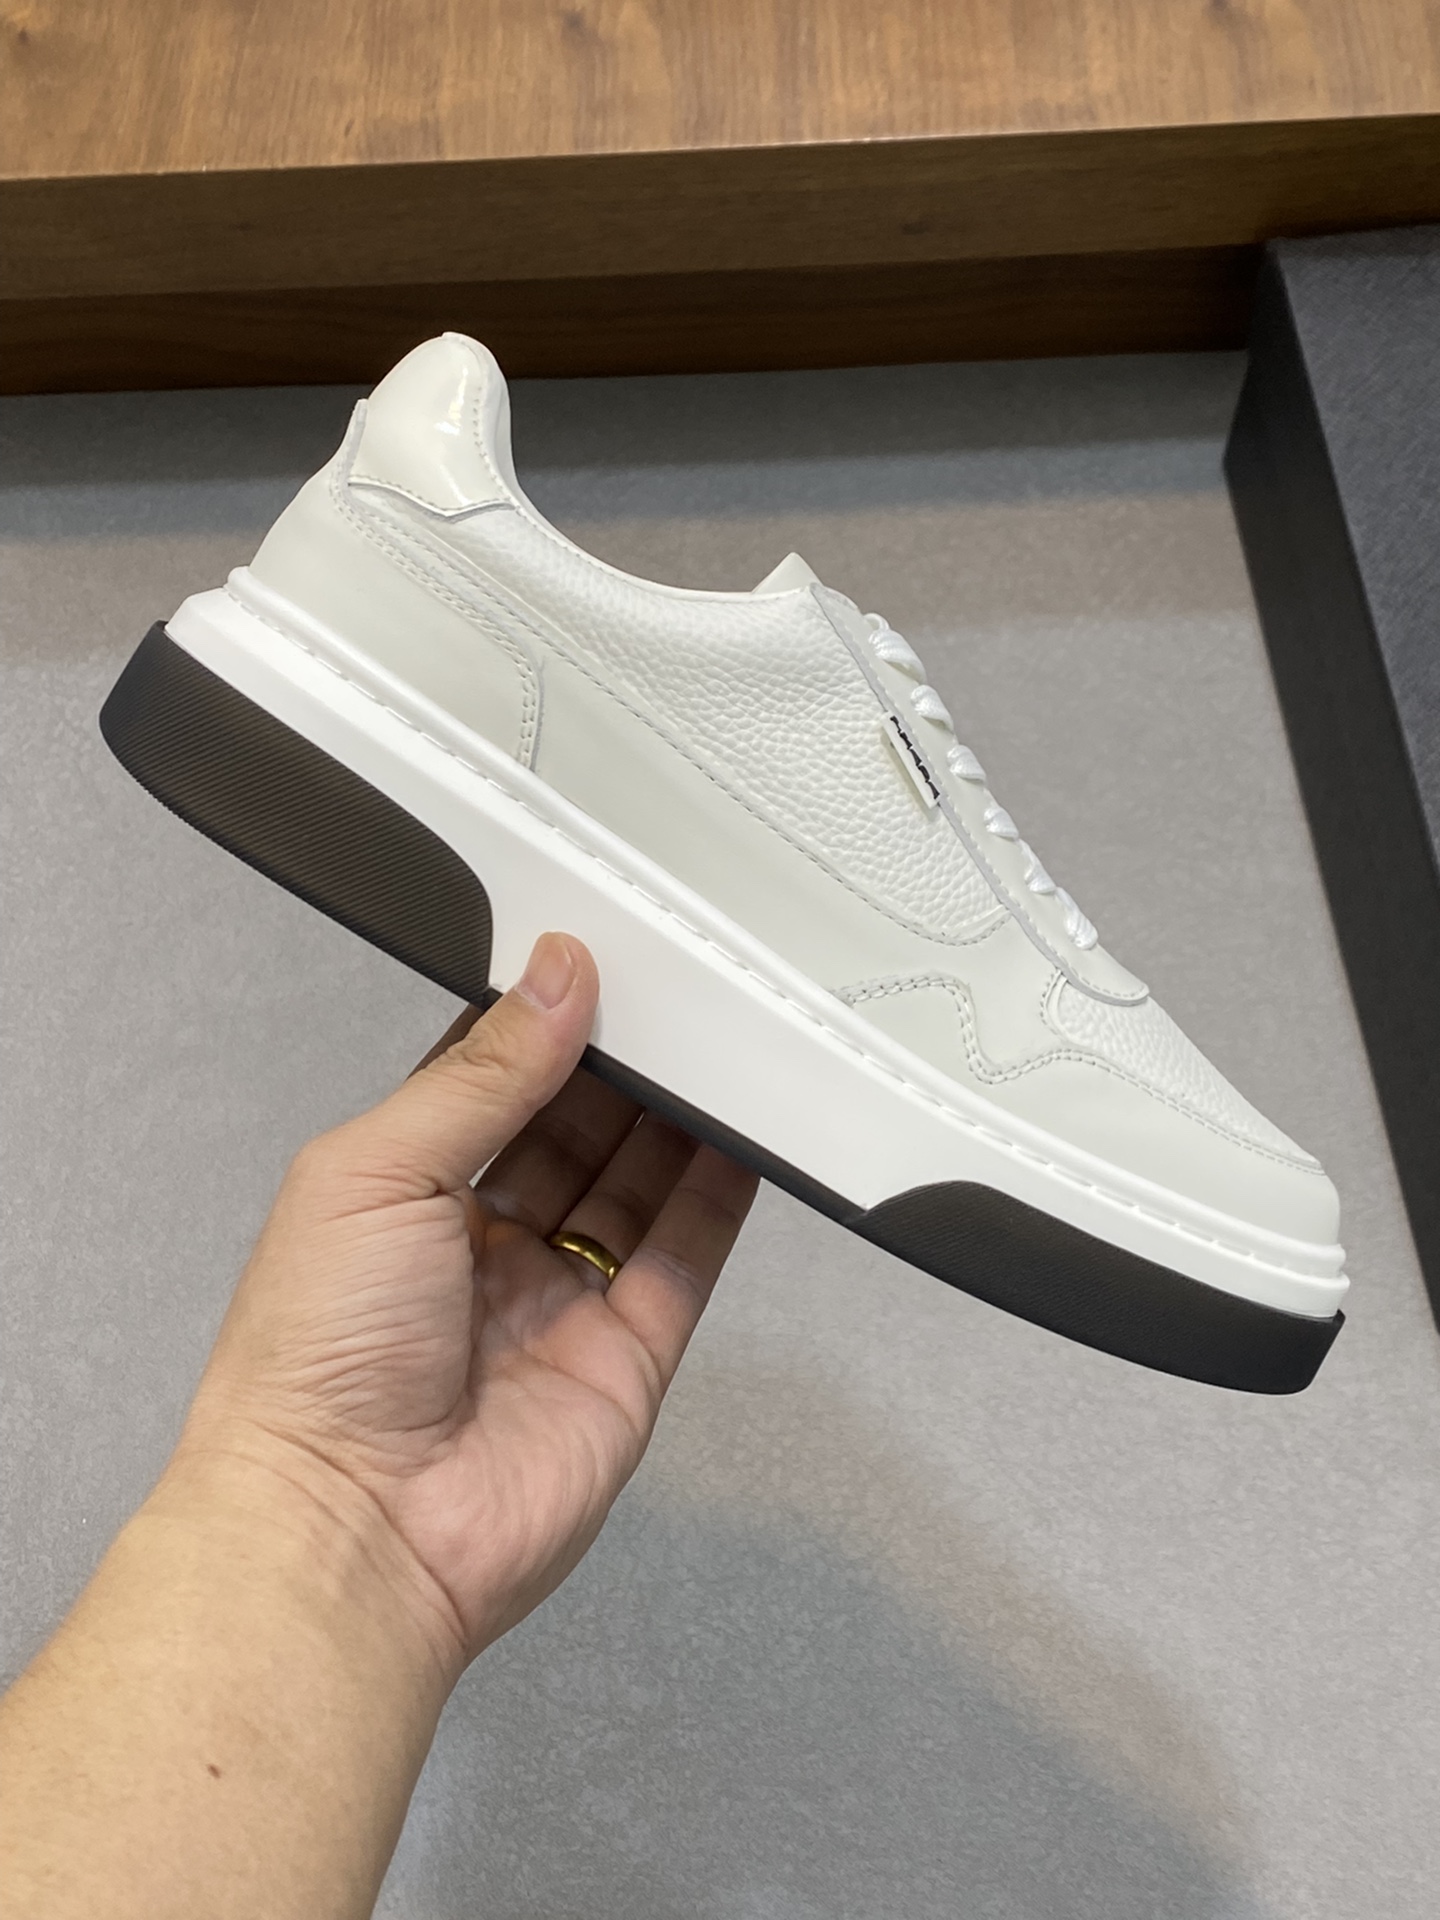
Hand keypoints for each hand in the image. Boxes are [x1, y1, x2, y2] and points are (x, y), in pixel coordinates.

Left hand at [178, 933, 758, 1672]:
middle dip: (620, 1064)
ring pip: (636, 1185)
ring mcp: (557, 1302)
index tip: (596, 960)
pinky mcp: (625, 1358)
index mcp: (402, 1192)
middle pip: (575, 1128)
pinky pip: (684, 1259)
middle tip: (673, 994)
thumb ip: (483, 1075)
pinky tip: (745, 1134)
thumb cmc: (316, 1357)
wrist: (352, 1530)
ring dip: (677, 1117)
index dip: (541, 1023)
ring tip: (721, 1043)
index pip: (490, 1083)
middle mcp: (482, 1244)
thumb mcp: (377, 1172)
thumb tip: (557, 976)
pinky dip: (719, 1196)